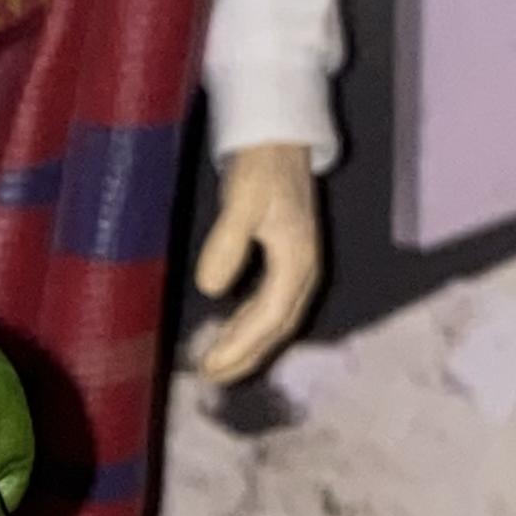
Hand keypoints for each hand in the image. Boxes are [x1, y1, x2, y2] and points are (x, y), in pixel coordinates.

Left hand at [194, 140, 320, 383]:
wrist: (281, 139)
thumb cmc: (261, 167)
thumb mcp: (241, 201)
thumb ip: (227, 243)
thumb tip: (211, 289)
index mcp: (297, 260)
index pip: (269, 318)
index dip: (240, 347)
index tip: (210, 366)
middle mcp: (305, 270)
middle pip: (277, 327)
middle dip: (246, 355)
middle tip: (211, 376)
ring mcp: (301, 267)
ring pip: (278, 319)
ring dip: (250, 345)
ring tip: (219, 365)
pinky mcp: (291, 260)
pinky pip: (274, 305)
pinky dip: (253, 325)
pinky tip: (233, 332)